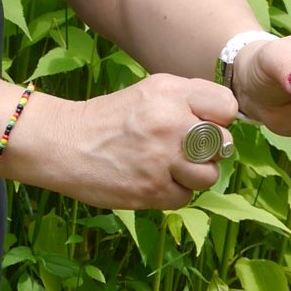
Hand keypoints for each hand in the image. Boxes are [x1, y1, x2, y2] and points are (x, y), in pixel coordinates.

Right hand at [9, 73, 239, 209]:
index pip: (227, 107)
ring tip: (168, 169)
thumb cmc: (109, 119)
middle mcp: (170, 122)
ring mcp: (162, 158)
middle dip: (209, 151)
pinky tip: (151, 181)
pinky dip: (171, 193)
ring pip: (209, 176)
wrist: (63, 144)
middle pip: (223, 144)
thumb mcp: (149, 92)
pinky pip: (184, 197)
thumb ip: (187, 101)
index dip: (218, 120)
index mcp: (171, 92)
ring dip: (192, 177)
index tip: (202, 125)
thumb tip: (224, 126)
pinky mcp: (151, 188)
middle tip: (185, 151)